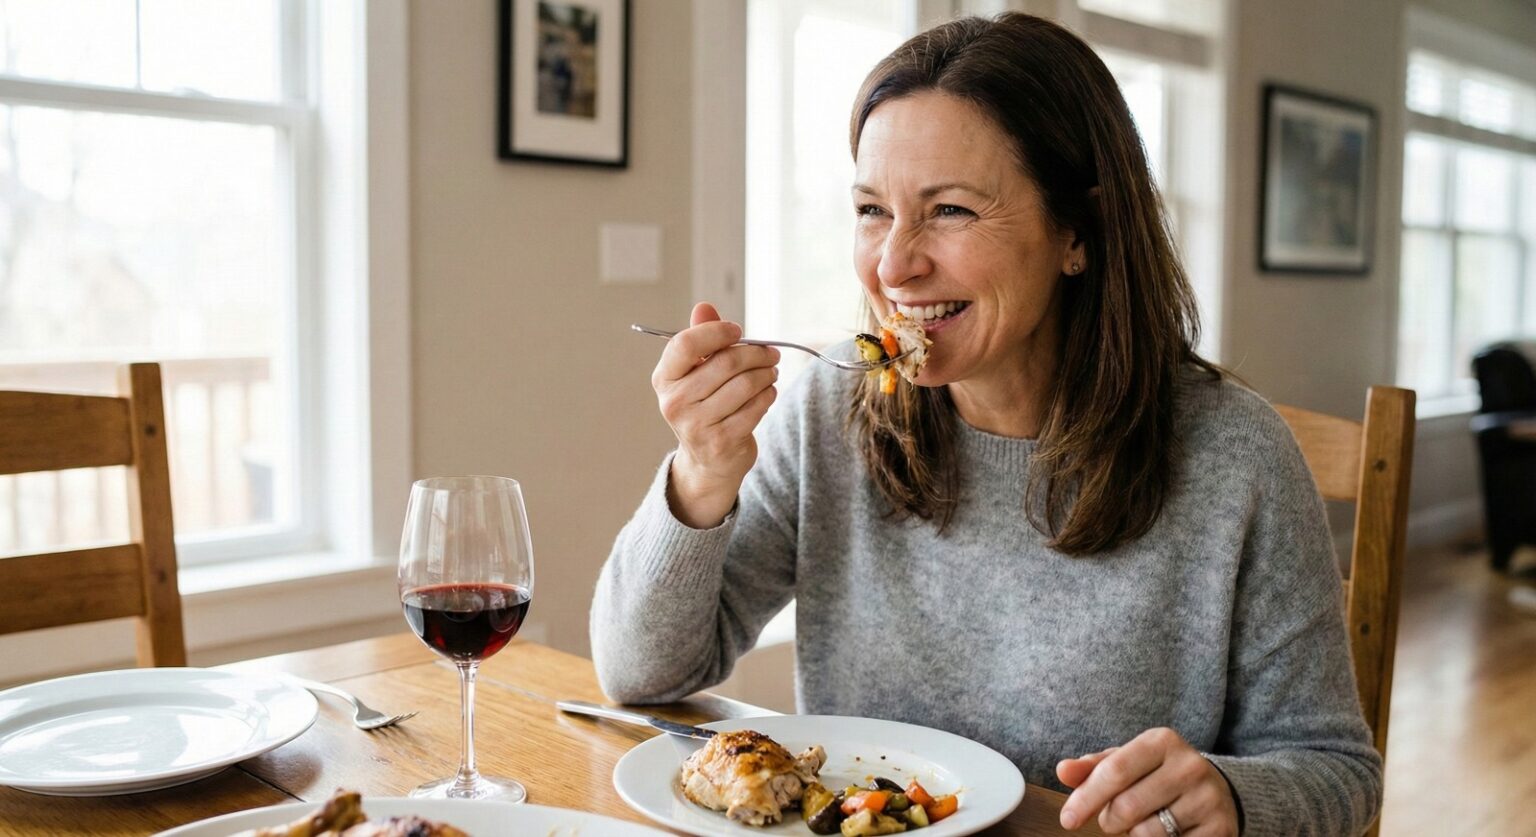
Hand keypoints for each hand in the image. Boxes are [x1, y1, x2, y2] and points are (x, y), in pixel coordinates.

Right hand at [652, 302, 779, 527]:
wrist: (707, 461)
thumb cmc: (704, 406)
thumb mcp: (696, 373)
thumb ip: (701, 338)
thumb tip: (704, 307)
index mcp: (664, 379)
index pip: (685, 345)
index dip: (716, 332)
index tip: (738, 331)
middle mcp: (675, 402)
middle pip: (724, 363)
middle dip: (755, 353)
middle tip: (771, 353)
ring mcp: (696, 425)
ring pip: (744, 385)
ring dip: (765, 374)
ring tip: (771, 372)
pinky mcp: (721, 442)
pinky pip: (755, 408)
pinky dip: (767, 395)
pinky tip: (767, 392)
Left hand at [1056, 728, 1237, 835]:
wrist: (1216, 791)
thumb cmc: (1157, 775)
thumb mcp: (1127, 762)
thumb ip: (1093, 767)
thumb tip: (1062, 771)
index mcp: (1162, 741)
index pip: (1114, 771)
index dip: (1086, 798)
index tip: (1068, 819)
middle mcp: (1190, 766)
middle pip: (1127, 807)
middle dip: (1110, 820)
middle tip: (1114, 819)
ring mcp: (1208, 798)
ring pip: (1147, 833)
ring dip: (1134, 834)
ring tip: (1145, 821)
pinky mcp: (1221, 828)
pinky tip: (1168, 832)